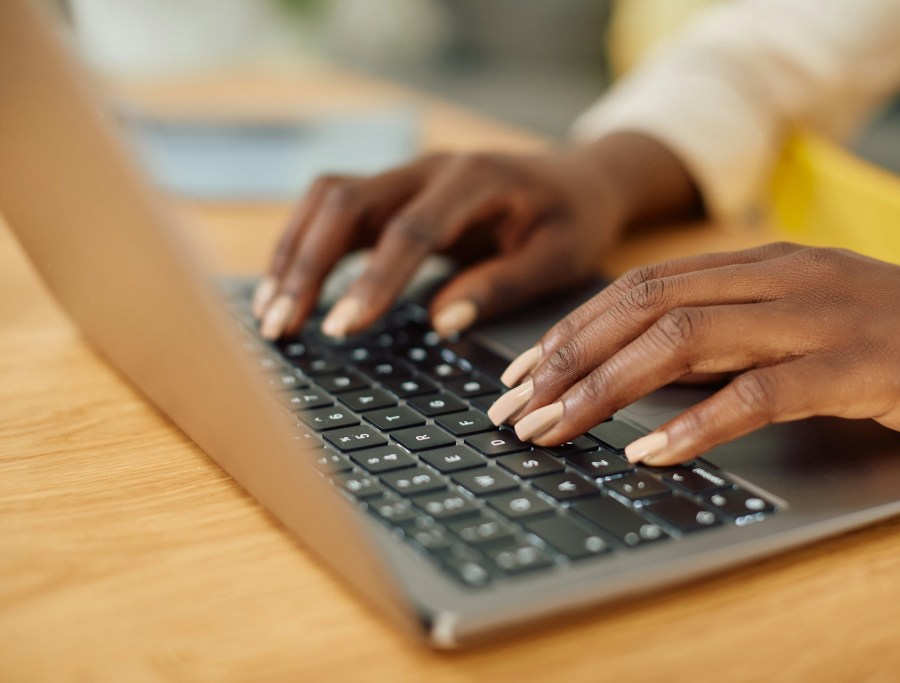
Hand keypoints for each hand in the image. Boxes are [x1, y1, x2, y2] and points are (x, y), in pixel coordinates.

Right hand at [251, 133, 698, 339]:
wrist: (577, 179)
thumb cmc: (571, 220)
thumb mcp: (558, 258)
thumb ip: (501, 285)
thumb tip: (441, 323)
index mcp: (476, 180)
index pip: (411, 230)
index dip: (373, 281)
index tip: (344, 329)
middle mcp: (429, 168)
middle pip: (347, 202)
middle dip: (308, 265)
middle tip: (282, 327)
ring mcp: (406, 176)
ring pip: (327, 200)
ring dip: (295, 254)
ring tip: (273, 315)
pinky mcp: (394, 193)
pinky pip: (334, 211)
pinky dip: (306, 247)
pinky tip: (288, 290)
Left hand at [488, 243, 899, 465]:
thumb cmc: (894, 337)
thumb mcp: (797, 321)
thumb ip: (726, 337)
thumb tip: (636, 374)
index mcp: (757, 264)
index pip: (637, 287)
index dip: (570, 329)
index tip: (521, 373)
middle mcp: (777, 279)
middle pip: (643, 307)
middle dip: (565, 359)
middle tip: (513, 408)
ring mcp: (816, 316)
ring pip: (684, 342)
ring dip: (606, 389)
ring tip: (555, 428)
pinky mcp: (856, 364)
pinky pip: (759, 393)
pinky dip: (697, 422)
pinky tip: (652, 452)